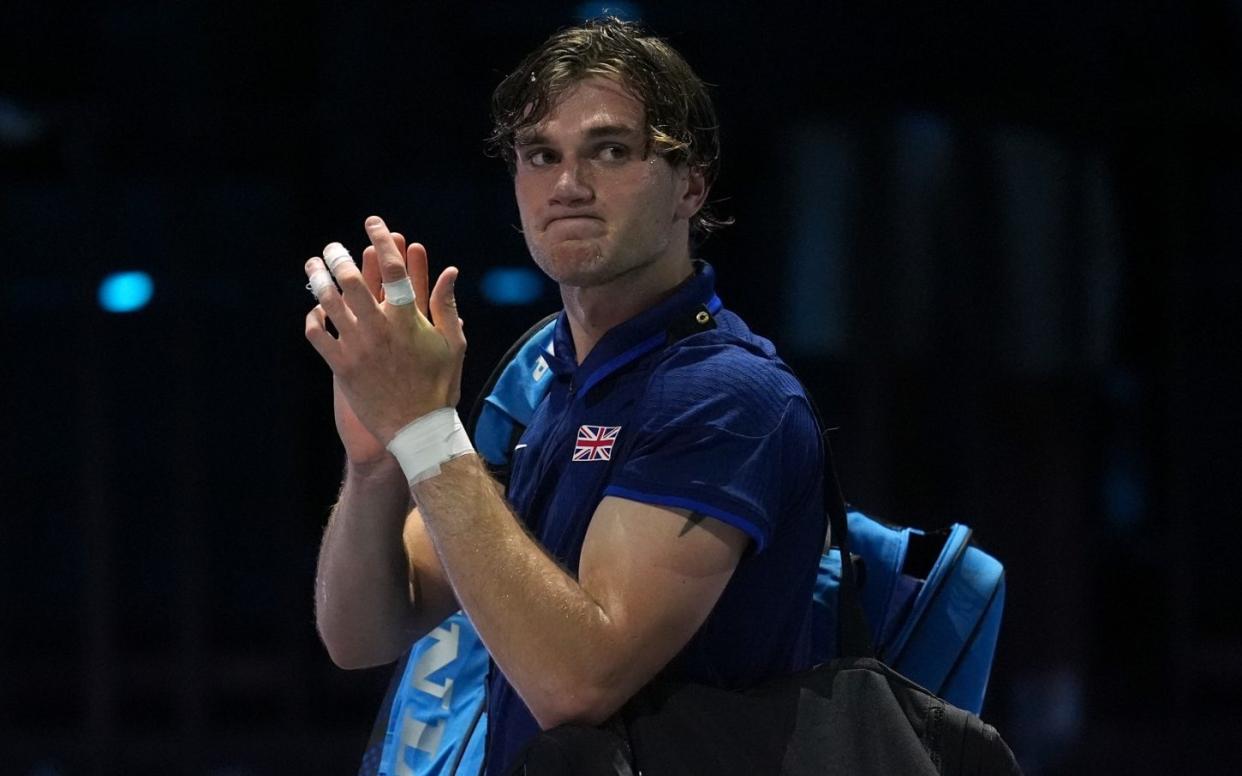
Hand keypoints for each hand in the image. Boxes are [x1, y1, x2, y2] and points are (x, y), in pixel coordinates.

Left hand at [305, 216, 466, 445]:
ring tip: (313, 266)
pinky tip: (317, 310)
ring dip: (318, 279)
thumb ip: (446, 305)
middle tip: (333, 248)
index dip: (382, 240)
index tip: (374, 223)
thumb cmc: (440, 385)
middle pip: (352, 280)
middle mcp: (380, 330)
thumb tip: (449, 271)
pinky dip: (313, 318)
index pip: (393, 270)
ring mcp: (358, 348)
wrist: (417, 429)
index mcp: (409, 320)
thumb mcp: (452, 344)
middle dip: (339, 257)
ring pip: (329, 303)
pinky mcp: (341, 367)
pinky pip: (317, 335)